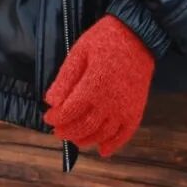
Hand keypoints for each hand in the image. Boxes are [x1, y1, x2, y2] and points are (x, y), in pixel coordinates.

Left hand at [44, 15, 155, 156]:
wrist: (138, 35)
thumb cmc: (104, 40)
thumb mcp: (79, 53)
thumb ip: (65, 79)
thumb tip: (51, 101)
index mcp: (93, 87)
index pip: (69, 112)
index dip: (56, 118)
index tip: (48, 117)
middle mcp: (109, 102)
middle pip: (84, 126)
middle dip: (67, 131)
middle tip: (57, 131)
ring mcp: (125, 108)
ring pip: (102, 134)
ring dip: (86, 140)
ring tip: (75, 138)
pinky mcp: (136, 109)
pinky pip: (125, 133)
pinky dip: (114, 145)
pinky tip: (103, 150)